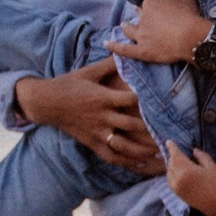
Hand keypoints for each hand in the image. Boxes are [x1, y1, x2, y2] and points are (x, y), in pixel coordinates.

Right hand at [11, 57, 160, 174]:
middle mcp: (101, 116)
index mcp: (102, 97)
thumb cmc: (68, 83)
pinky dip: (127, 162)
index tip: (163, 104)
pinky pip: (110, 156)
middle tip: (170, 135)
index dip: (146, 102)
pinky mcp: (91, 142)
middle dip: (150, 131)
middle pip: (130, 125)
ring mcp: (96, 132)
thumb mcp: (88, 71)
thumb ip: (108, 64)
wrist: (45, 102)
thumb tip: (123, 49)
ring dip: (142, 152)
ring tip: (160, 154)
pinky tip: (142, 166)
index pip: (129, 100)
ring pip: (123, 146)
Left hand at [106, 0, 212, 63]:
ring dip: (126, 27)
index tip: (159, 11)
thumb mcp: (187, 1)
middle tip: (141, 16)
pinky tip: (106, 44)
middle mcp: (143, 18)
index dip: (154, 8)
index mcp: (151, 3)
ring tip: (123, 26)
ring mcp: (141, 35)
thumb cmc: (190, 17)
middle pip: (139, 16)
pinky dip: (114, 47)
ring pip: (129, 30)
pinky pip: (125, 49)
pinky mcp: (142, 50)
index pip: (148, 4)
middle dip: (139, 15)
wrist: (191, 37)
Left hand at [163, 141, 215, 215]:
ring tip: (179, 162)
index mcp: (187, 170)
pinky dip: (171, 174)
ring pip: (169, 171)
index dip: (172, 147)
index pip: (176, 155)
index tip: (168, 141)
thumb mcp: (211, 166)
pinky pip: (169, 179)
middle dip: (173, 156)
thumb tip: (194, 150)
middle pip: (171, 162)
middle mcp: (178, 178)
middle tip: (177, 152)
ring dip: (172, 165)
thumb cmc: (214, 183)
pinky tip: (178, 172)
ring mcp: (176, 186)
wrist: (214, 203)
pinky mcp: (176, 192)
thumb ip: (202, 156)